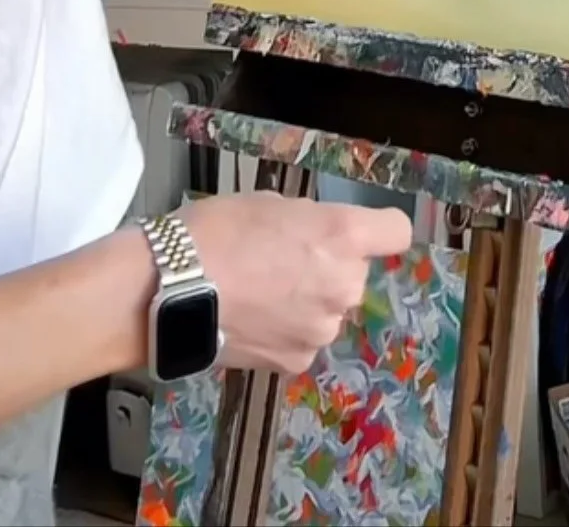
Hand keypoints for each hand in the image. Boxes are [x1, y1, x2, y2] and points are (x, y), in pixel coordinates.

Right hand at [183, 192, 412, 374]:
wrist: (172, 288)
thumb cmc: (218, 229)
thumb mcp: (270, 205)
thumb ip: (308, 224)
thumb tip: (315, 240)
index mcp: (342, 236)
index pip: (396, 230)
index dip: (379, 230)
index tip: (358, 233)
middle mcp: (345, 285)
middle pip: (355, 273)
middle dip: (329, 267)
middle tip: (283, 263)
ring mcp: (322, 329)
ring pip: (329, 309)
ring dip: (308, 303)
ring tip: (259, 296)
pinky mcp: (297, 363)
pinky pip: (303, 340)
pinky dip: (285, 333)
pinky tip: (252, 323)